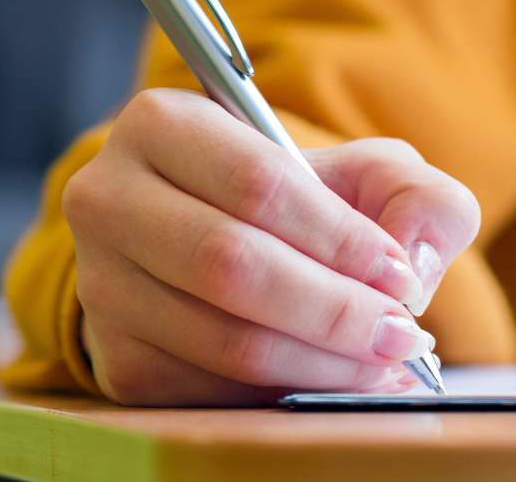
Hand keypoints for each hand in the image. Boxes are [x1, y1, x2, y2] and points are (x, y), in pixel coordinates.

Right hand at [64, 88, 480, 405]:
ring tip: (382, 362)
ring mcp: (100, 283)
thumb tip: (413, 258)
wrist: (215, 251)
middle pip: (230, 265)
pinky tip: (332, 377)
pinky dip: (285, 392)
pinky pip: (211, 389)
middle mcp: (107, 198)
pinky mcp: (115, 358)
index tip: (399, 275)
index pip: (257, 185)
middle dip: (334, 309)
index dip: (339, 238)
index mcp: (159, 124)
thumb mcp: (363, 174)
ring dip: (320, 362)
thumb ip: (416, 196)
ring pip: (223, 339)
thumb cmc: (292, 206)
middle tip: (402, 334)